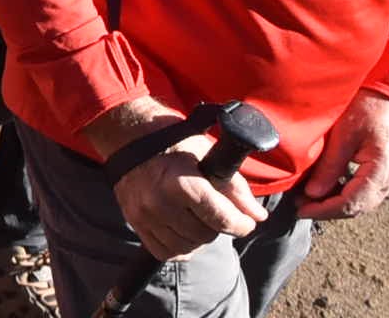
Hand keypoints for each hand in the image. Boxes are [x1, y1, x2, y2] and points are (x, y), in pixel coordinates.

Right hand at [106, 133, 266, 263]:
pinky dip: (178, 246)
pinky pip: (164, 251)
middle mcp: (161, 202)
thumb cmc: (174, 142)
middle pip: (205, 235)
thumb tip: (258, 216)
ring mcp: (145, 215)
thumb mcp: (208, 155)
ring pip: (186, 247)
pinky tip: (183, 230)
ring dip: (198, 238)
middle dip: (218, 226)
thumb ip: (235, 188)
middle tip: (217, 211)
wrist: (130, 136)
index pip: (221, 219)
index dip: (241, 225)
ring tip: (199, 219)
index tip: (247, 223)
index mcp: (182, 182)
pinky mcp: (135, 222)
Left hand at [298, 92, 388, 221]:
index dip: (324, 210)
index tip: (300, 210)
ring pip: (361, 202)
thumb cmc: (367, 107)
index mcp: (381, 171)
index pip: (351, 203)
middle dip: (328, 210)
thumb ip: (330, 166)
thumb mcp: (344, 134)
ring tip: (309, 199)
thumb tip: (312, 194)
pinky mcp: (386, 172)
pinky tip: (326, 189)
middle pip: (357, 207)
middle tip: (300, 206)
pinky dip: (345, 193)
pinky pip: (365, 191)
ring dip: (336, 203)